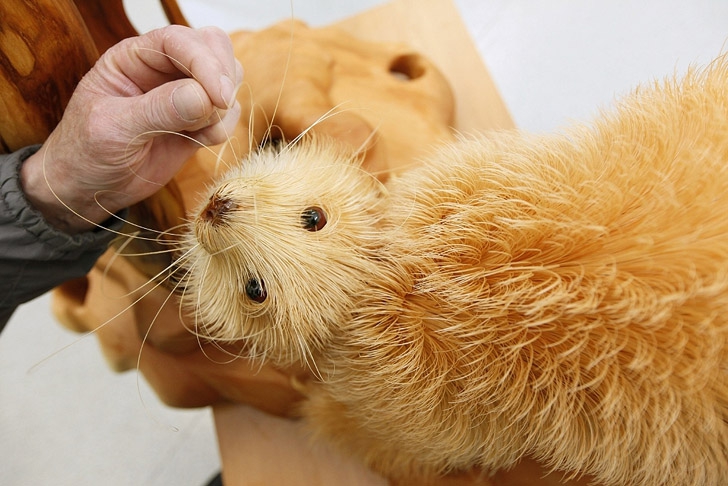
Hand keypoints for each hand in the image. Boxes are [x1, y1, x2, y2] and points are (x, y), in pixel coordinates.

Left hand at [19, 25, 242, 233]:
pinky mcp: (198, 122)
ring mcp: (184, 95)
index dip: (204, 62)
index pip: (179, 41)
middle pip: (212, 48)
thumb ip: (157, 110)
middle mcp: (162, 69)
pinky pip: (228, 114)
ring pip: (227, 79)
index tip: (220, 96)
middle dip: (222, 77)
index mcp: (133, 58)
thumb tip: (203, 96)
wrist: (89, 190)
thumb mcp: (112, 129)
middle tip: (219, 108)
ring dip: (223, 106)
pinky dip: (222, 128)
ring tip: (196, 132)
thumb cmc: (86, 153)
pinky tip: (197, 142)